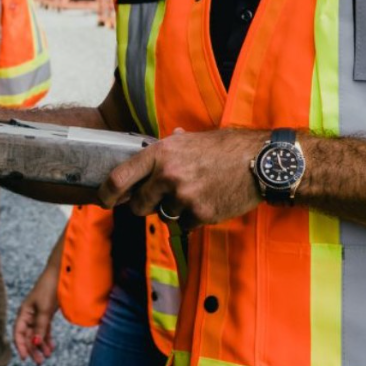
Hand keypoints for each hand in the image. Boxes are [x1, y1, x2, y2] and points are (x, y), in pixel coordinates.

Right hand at [14, 267, 58, 364]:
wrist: (60, 275)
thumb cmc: (49, 289)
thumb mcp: (44, 310)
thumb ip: (40, 327)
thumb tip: (35, 342)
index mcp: (24, 312)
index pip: (18, 333)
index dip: (20, 346)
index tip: (25, 358)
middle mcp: (29, 315)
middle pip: (28, 336)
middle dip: (33, 349)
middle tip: (40, 362)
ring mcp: (38, 315)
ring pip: (37, 334)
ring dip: (41, 345)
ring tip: (48, 355)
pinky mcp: (46, 314)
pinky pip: (44, 330)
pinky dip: (48, 338)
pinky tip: (52, 346)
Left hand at [97, 128, 265, 225]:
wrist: (260, 162)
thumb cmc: (224, 148)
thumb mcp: (189, 141)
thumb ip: (164, 151)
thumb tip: (144, 158)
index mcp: (160, 154)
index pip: (119, 178)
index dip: (107, 193)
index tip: (104, 200)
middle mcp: (167, 176)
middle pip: (138, 204)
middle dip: (143, 205)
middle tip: (157, 199)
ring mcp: (184, 197)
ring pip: (164, 215)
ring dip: (173, 210)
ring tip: (193, 193)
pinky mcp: (201, 214)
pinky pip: (184, 225)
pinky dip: (192, 218)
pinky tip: (206, 202)